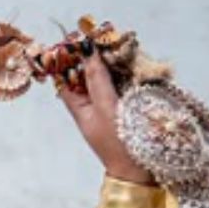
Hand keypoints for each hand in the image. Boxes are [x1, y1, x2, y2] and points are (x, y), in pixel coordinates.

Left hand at [57, 49, 155, 184]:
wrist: (142, 172)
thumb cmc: (119, 142)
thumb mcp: (105, 108)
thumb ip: (97, 80)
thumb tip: (87, 52)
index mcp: (80, 109)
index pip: (66, 80)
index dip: (67, 60)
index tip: (73, 39)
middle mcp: (94, 107)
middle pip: (88, 76)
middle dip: (93, 57)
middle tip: (100, 35)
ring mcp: (113, 107)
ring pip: (108, 78)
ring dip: (112, 62)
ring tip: (117, 42)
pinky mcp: (131, 108)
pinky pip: (125, 85)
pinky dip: (127, 72)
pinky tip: (134, 60)